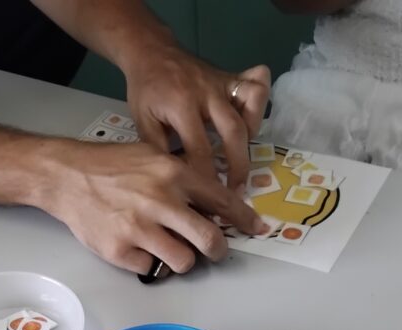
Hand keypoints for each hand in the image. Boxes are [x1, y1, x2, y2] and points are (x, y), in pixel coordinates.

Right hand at [43, 140, 265, 273]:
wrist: (67, 177)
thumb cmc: (111, 166)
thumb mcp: (152, 156)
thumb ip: (183, 176)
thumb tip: (212, 201)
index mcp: (174, 174)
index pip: (222, 202)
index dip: (243, 220)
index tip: (255, 229)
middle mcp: (161, 201)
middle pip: (209, 240)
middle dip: (218, 250)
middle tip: (215, 251)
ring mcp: (140, 229)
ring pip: (184, 261)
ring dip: (184, 260)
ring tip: (172, 250)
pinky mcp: (120, 251)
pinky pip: (150, 268)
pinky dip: (149, 263)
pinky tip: (139, 248)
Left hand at [123, 41, 270, 186]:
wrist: (152, 53)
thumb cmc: (146, 93)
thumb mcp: (142, 123)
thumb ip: (159, 152)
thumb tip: (177, 186)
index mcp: (182, 106)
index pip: (200, 150)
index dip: (207, 180)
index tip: (209, 203)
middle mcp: (207, 92)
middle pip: (233, 132)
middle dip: (238, 166)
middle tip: (236, 192)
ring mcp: (223, 82)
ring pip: (252, 105)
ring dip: (252, 136)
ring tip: (242, 159)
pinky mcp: (232, 76)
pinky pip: (256, 84)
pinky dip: (258, 104)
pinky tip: (250, 124)